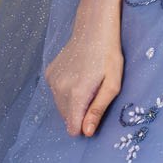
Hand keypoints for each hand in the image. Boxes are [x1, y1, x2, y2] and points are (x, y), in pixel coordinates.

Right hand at [43, 18, 124, 137]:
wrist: (93, 29)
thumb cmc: (109, 56)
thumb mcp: (113, 85)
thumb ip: (98, 110)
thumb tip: (87, 133)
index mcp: (77, 94)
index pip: (72, 128)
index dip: (84, 126)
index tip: (94, 115)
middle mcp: (60, 89)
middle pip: (67, 118)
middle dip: (80, 114)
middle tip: (94, 94)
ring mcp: (52, 80)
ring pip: (61, 106)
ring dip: (73, 103)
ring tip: (87, 84)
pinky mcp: (49, 74)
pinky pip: (56, 93)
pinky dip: (66, 91)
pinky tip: (77, 76)